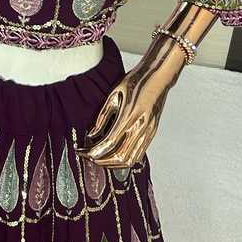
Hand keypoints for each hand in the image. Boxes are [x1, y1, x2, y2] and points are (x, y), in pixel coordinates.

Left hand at [78, 44, 187, 168]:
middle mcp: (140, 127)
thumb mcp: (114, 94)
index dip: (94, 151)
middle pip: (119, 156)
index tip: (83, 152)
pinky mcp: (152, 133)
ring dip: (113, 164)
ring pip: (130, 160)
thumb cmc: (136, 81)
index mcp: (129, 116)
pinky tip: (115, 156)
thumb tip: (91, 134)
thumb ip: (103, 116)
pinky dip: (125, 160)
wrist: (158, 76)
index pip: (108, 143)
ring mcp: (148, 132)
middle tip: (89, 157)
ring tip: (100, 159)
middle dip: (101, 160)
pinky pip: (138, 154)